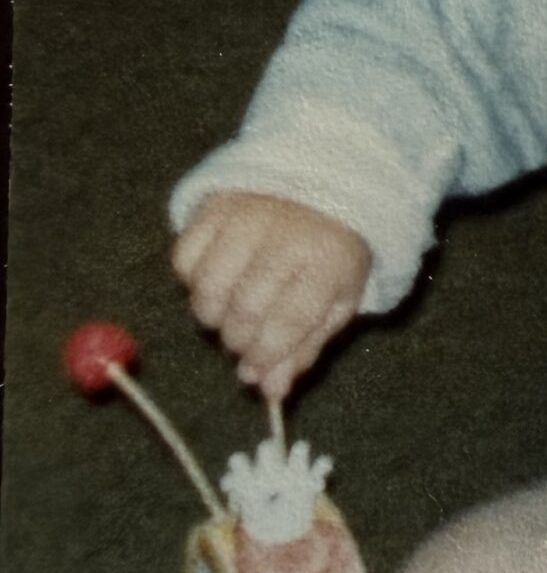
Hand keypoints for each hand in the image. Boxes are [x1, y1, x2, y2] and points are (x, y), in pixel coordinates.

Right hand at [172, 192, 370, 401]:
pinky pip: (184, 257)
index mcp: (328, 261)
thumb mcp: (337, 299)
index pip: (287, 323)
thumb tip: (270, 393)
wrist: (322, 178)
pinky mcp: (213, 204)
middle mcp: (286, 236)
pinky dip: (191, 280)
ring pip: (208, 287)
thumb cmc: (331, 250)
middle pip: (245, 309)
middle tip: (242, 342)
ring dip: (212, 315)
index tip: (255, 371)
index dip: (265, 357)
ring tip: (227, 313)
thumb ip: (305, 348)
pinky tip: (213, 279)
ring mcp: (247, 217)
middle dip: (239, 340)